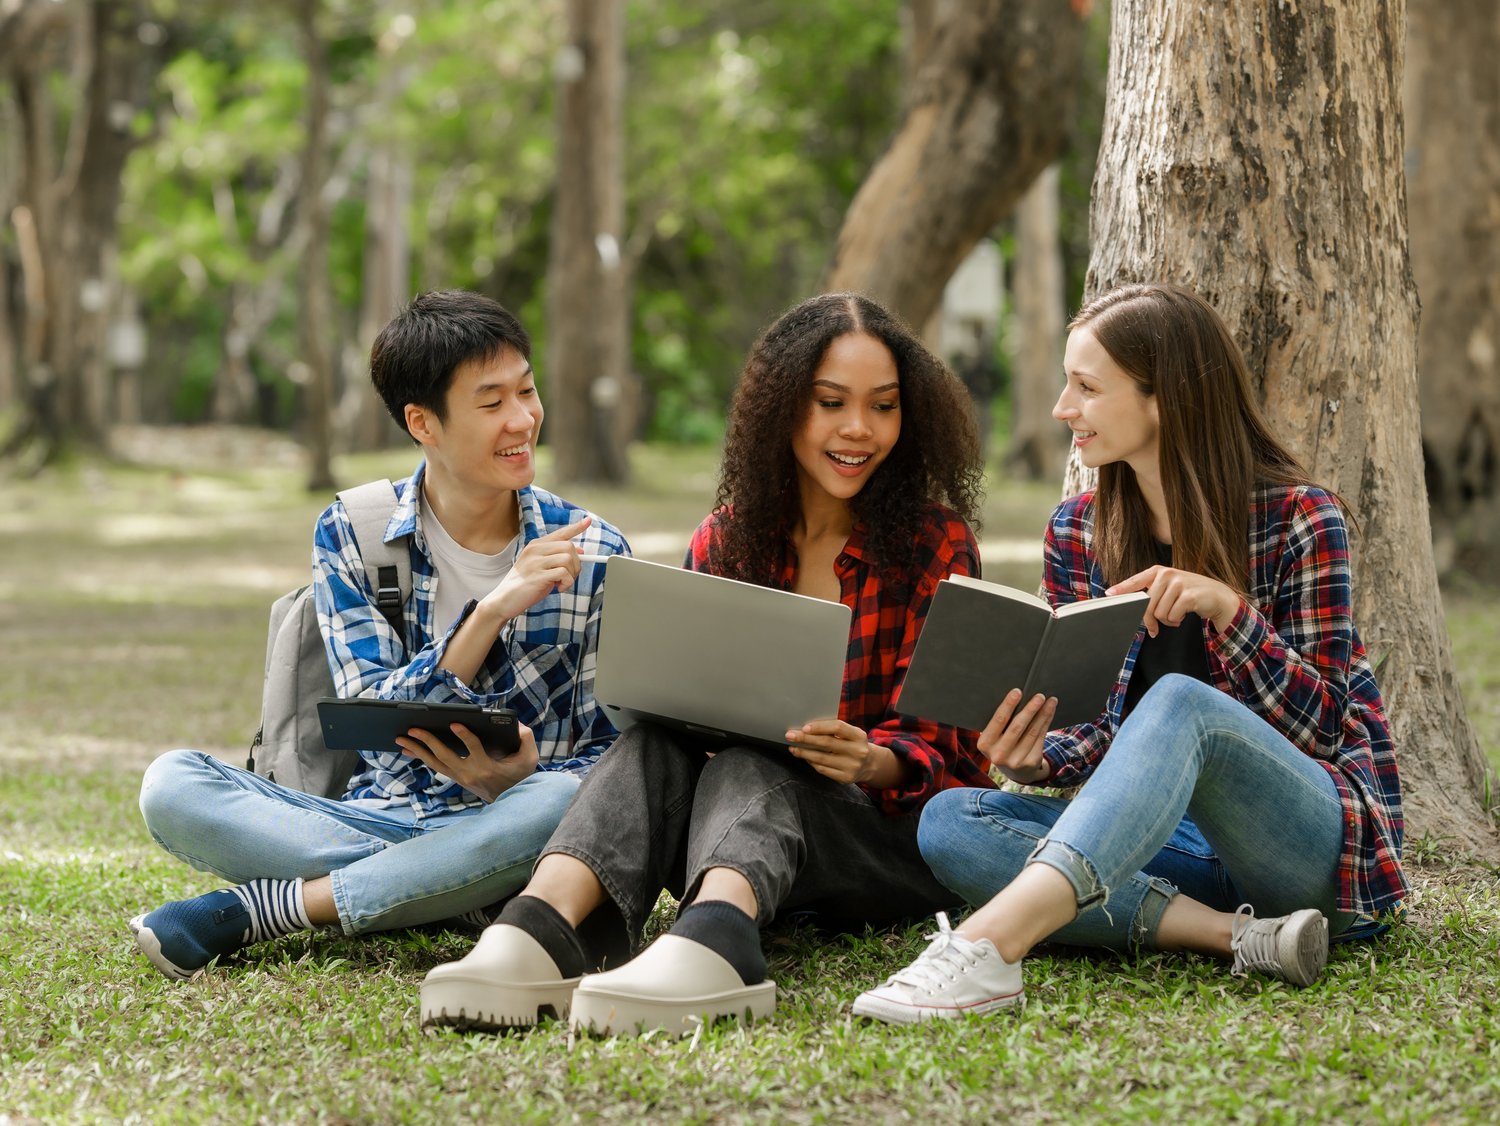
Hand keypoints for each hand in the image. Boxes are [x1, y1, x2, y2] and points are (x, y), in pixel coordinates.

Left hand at [396, 721, 538, 802]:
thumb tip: (517, 724)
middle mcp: (470, 774)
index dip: (465, 737)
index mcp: (488, 767)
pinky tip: (411, 749)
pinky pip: (436, 767)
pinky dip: (422, 757)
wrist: (512, 800)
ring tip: (401, 739)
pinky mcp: (457, 778)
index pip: (474, 749)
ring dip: (418, 750)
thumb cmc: (520, 775)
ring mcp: (461, 778)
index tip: (455, 723)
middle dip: (428, 741)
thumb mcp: (529, 757)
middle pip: (446, 756)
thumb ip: (525, 738)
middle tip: (413, 729)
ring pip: (436, 763)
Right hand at [480, 516, 591, 624]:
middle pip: (569, 547)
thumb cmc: (525, 584)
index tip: (588, 521)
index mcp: (536, 545)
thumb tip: (580, 551)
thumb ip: (557, 558)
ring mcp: (535, 562)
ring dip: (572, 575)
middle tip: (570, 576)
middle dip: (576, 563)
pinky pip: (564, 573)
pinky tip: (559, 588)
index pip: (560, 533)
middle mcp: (535, 550)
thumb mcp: (541, 567)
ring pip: (568, 559)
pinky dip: (567, 583)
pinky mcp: (538, 576)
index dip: (576, 527)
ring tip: (562, 584)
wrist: (504, 600)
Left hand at [784, 719, 890, 785]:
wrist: (869, 765)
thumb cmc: (853, 744)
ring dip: (804, 753)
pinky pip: (823, 769)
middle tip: (790, 736)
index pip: (838, 727)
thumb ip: (834, 730)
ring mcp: (852, 766)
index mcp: (859, 736)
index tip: (804, 727)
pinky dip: (811, 762)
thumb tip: (806, 728)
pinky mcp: (845, 778)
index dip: (820, 727)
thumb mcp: (850, 734)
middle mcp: (858, 751)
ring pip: (821, 758)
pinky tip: (805, 757)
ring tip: (793, 748)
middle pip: (826, 743)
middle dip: (805, 739)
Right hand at [979, 689, 1055, 784]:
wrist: (1015, 771)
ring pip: (1032, 732)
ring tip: (1050, 701)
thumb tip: (1018, 696)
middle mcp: (998, 754)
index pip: (998, 720)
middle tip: (1039, 696)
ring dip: (1043, 714)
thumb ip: (1001, 722)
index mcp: (984, 743)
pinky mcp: (1030, 763)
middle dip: (1030, 709)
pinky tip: (1049, 713)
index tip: (1018, 691)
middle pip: (1017, 727)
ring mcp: (1015, 761)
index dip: (1008, 705)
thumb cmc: (1002, 744)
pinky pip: (1040, 738)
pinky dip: (1046, 723)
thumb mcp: (994, 737)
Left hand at [1106, 565, 1240, 635]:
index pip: (1135, 581)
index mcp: (1158, 571)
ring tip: (1177, 614)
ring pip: (1159, 613)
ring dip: (1167, 620)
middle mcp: (1166, 574)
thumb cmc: (1190, 594)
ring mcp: (1178, 583)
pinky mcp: (1188, 595)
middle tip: (1156, 628)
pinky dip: (1177, 621)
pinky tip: (1184, 615)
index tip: (1108, 595)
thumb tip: (1131, 608)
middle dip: (1150, 620)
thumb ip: (1152, 594)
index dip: (1121, 589)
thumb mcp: (1170, 589)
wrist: (1218, 596)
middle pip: (1146, 604)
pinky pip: (1172, 616)